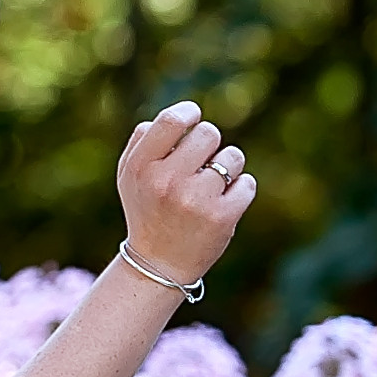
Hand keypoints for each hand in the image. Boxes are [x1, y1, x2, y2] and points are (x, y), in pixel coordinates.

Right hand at [116, 101, 254, 292]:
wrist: (159, 264)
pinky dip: (240, 190)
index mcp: (141, 167)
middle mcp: (167, 182)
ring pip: (232, 157)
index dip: (189, 112)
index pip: (172, 120)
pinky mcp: (222, 218)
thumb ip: (145, 140)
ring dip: (228, 167)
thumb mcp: (129, 176)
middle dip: (210, 144)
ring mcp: (195, 200)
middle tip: (201, 163)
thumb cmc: (148, 210)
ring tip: (212, 186)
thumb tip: (179, 116)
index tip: (194, 117)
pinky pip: (247, 183)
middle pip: (209, 133)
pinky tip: (224, 203)